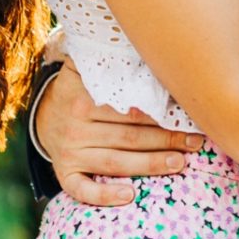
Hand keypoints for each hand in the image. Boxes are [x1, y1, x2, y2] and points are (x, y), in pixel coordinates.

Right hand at [35, 65, 201, 206]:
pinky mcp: (63, 172)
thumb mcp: (84, 68)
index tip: (189, 116)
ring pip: (115, 162)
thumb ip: (106, 57)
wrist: (43, 115)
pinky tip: (129, 196)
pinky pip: (81, 188)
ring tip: (180, 164)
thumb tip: (136, 42)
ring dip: (150, 165)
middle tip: (195, 142)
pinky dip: (103, 195)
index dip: (161, 114)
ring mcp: (69, 151)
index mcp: (83, 98)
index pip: (130, 109)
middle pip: (128, 136)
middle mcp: (75, 126)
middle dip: (166, 140)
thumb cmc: (79, 91)